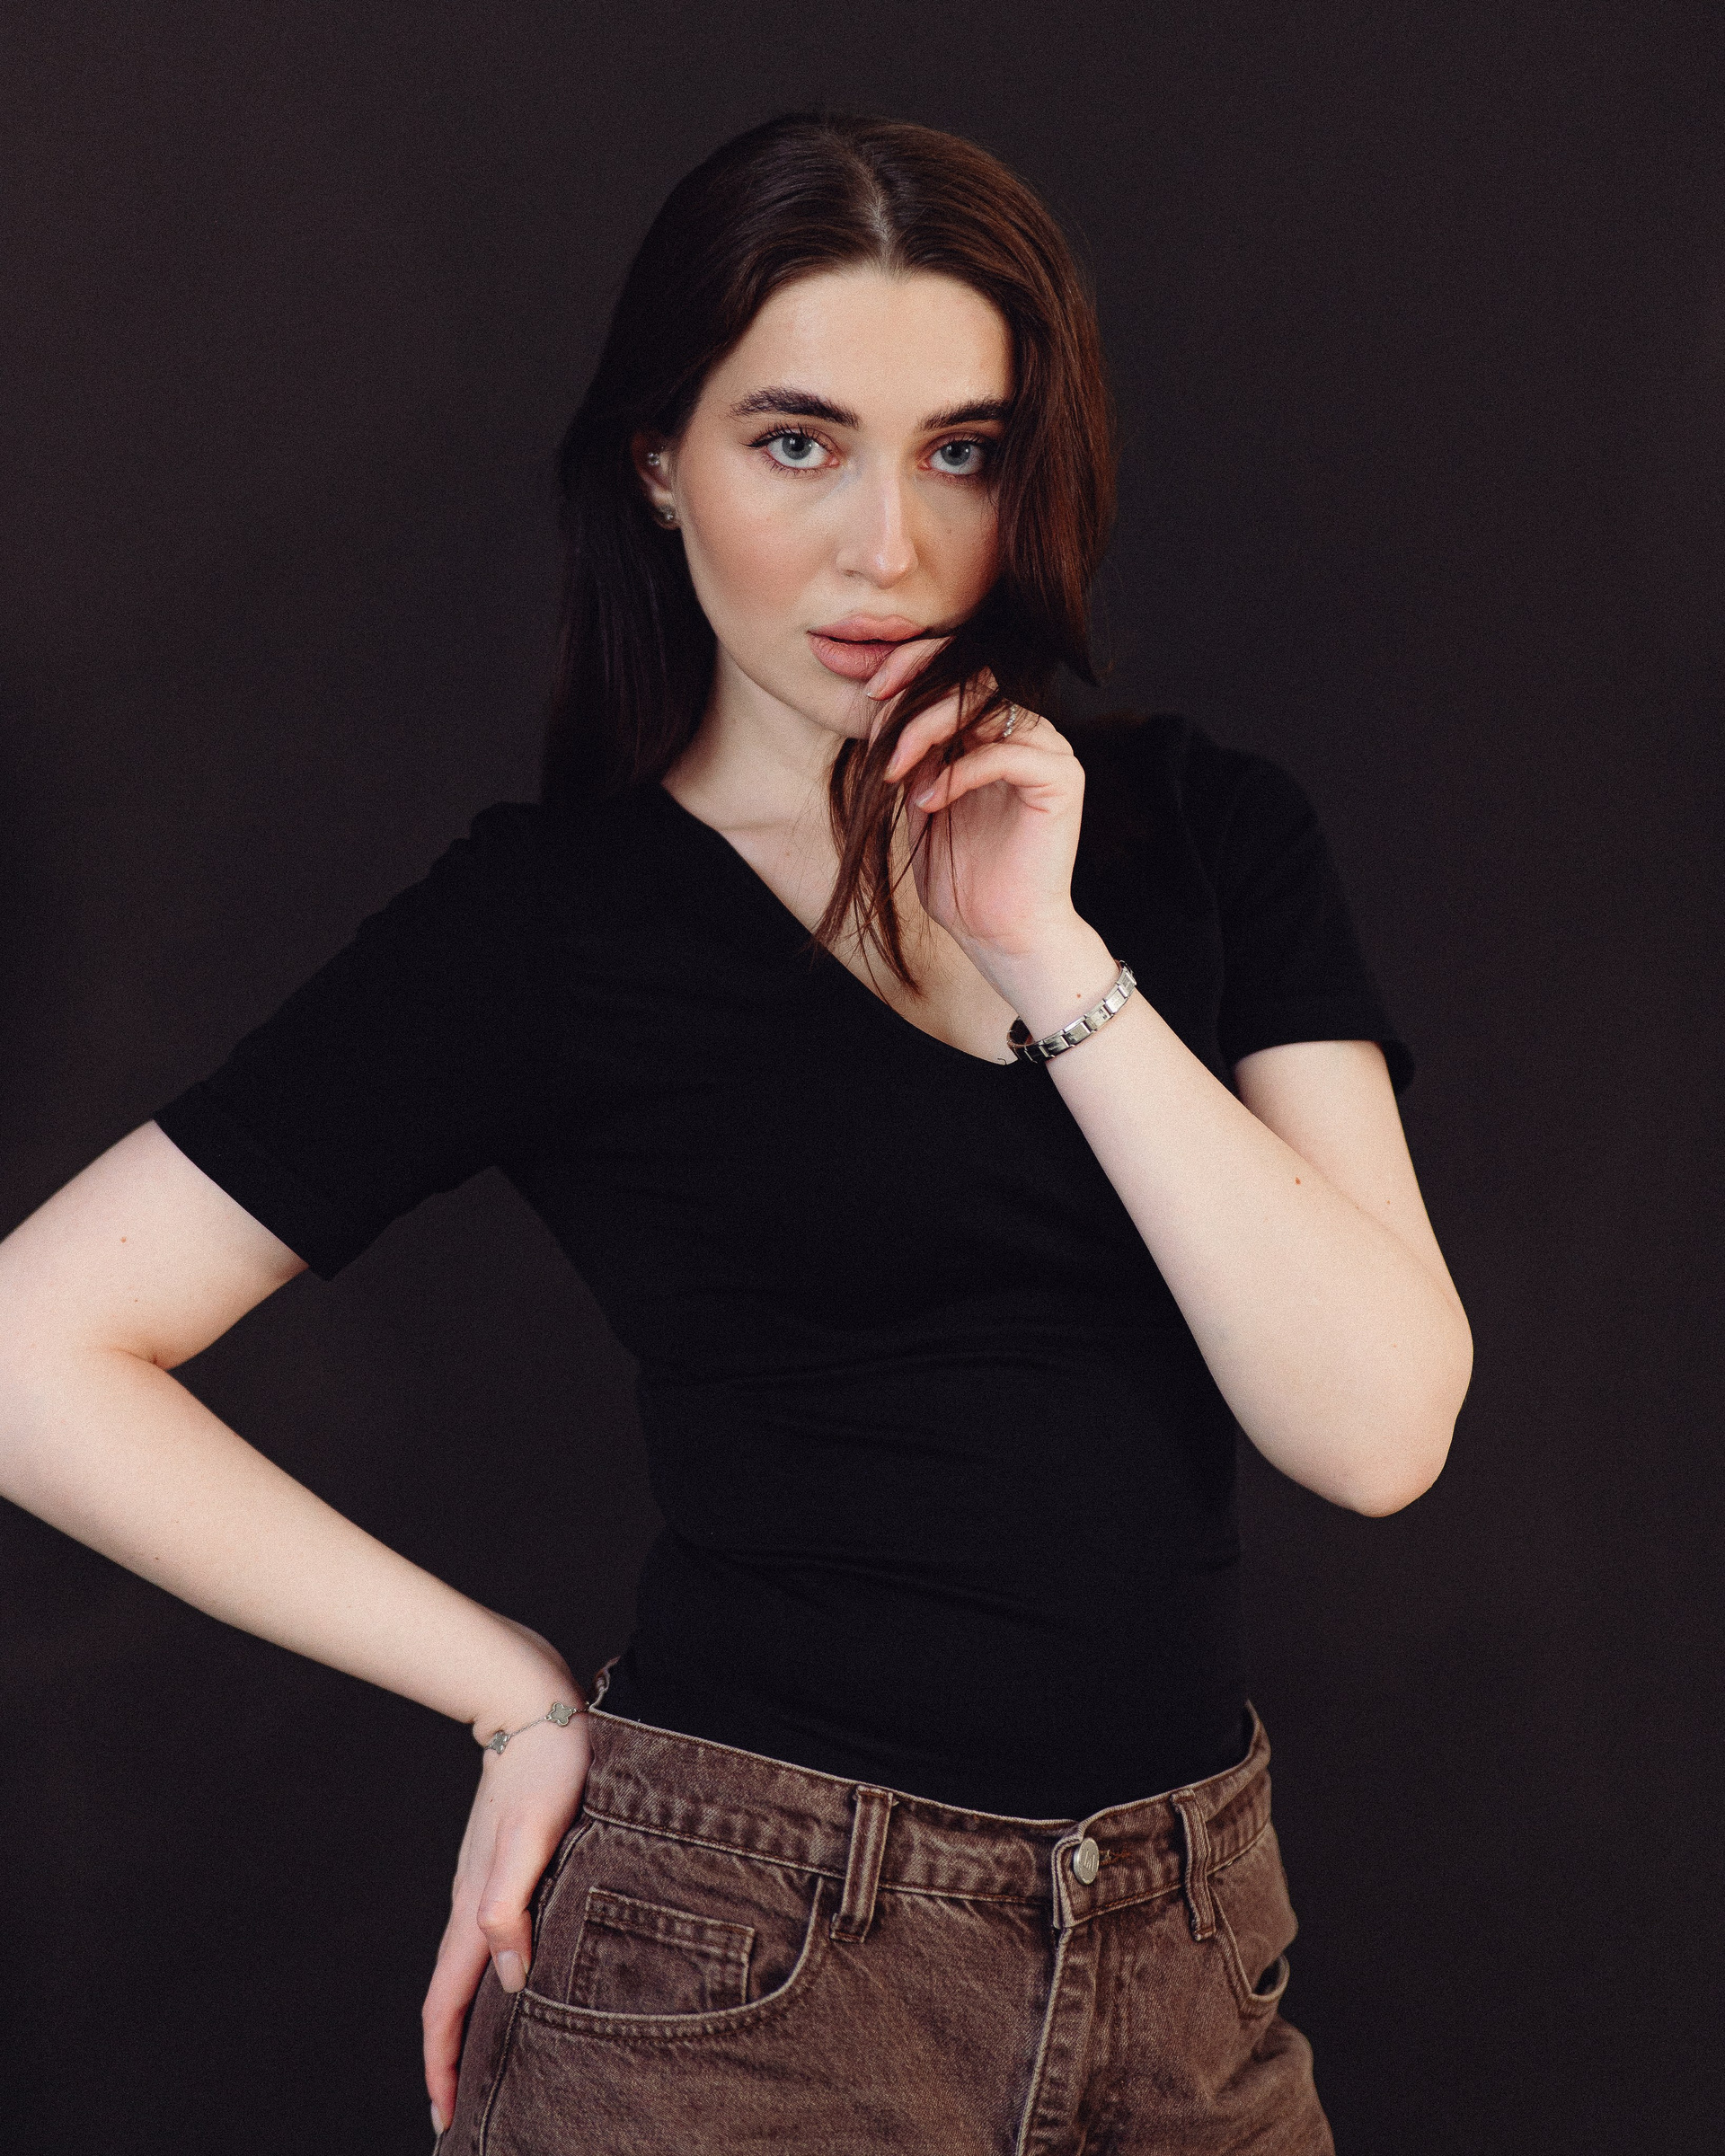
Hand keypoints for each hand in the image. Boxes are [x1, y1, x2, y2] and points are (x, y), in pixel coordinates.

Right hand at [422, 1668, 591, 2135]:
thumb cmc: (546, 1766)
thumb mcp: (535, 1835)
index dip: (443, 2066)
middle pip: (451, 1998)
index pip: (447, 2005)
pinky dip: (489, 1981)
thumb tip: (511, 1976)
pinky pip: (487, 1942)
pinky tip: (515, 1984)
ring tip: (488, 2067)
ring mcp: (484, 1886)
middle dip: (452, 2060)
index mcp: (474, 1908)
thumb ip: (513, 1901)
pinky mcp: (502, 1869)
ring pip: (469, 1972)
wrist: (534, 1705)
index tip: (447, 2120)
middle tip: (465, 2114)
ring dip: (471, 2023)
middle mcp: (472, 1904)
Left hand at [865, 639, 1087, 974]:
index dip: (915, 667)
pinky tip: (928, 800)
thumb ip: (910, 754)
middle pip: (973, 677)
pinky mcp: (1060, 781)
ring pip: (988, 706)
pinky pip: (1005, 752)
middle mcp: (1026, 735)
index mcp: (994, 734)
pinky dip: (958, 772)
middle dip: (915, 696)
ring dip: (929, 731)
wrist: (1000, 935)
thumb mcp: (918, 802)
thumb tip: (881, 708)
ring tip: (896, 772)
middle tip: (879, 734)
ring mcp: (1048, 753)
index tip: (872, 691)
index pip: (959, 671)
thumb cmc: (961, 879)